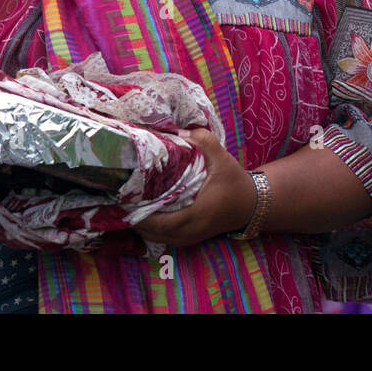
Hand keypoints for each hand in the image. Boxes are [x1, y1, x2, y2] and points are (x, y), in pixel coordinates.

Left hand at [133, 128, 258, 246]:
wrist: (252, 204)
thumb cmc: (236, 182)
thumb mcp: (223, 159)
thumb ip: (204, 141)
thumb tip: (180, 130)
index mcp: (197, 214)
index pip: (162, 223)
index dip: (141, 216)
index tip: (125, 202)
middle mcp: (192, 231)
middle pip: (154, 234)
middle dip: (135, 221)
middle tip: (119, 203)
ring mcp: (192, 237)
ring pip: (159, 240)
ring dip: (142, 228)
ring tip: (127, 210)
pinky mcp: (192, 238)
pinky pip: (166, 240)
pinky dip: (153, 232)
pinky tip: (144, 218)